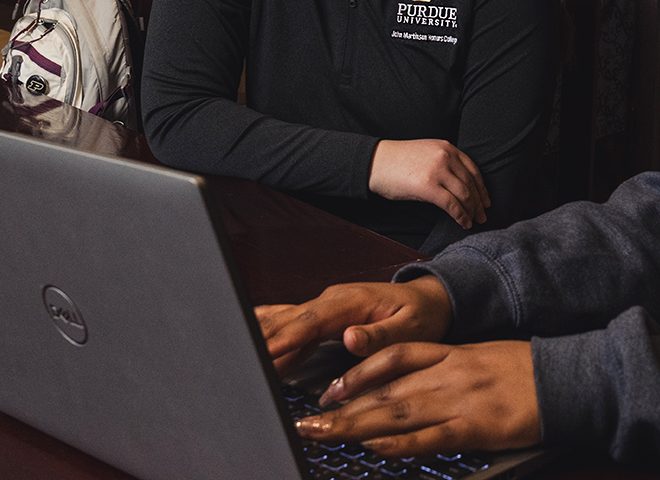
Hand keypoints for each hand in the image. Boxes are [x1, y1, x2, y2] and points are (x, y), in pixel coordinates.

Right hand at [255, 278, 451, 375]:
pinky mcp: (322, 317)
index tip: (263, 352)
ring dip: (259, 337)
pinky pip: (290, 326)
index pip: (311, 321)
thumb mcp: (409, 328)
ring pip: (283, 322)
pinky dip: (270, 336)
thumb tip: (350, 338)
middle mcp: (331, 301)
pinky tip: (250, 344)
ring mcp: (324, 307)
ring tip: (232, 356)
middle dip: (261, 338)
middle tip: (236, 359)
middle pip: (288, 321)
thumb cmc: (421, 316)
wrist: (427, 300)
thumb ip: (379, 336)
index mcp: (350, 302)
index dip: (286, 338)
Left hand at [295, 340, 539, 455]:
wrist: (565, 380)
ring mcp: (459, 400)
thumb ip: (447, 367)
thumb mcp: (481, 356)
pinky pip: (428, 436)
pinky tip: (375, 446)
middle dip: (342, 407)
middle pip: (384, 389)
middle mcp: (447, 374)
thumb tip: (414, 385)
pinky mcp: (473, 427)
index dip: (357, 372)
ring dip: (356, 424)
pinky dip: (398, 442)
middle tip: (309, 421)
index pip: (393, 357)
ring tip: (326, 434)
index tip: (331, 389)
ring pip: (397, 411)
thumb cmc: (526, 371)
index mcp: (450, 354)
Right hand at [369, 138, 490, 227]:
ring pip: (465, 195)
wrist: (375, 162)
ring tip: (475, 221)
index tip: (486, 200)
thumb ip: (445, 163)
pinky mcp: (428, 187)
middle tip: (483, 215)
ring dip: (472, 211)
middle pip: (471, 184)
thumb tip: (460, 185)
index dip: (482, 188)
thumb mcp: (427, 153)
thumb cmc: (397, 162)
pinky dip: (461, 216)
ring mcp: (438, 171)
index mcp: (447, 147)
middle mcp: (446, 156)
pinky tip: (464, 223)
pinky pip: (452, 205)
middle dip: (480, 202)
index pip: (473, 170)